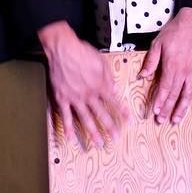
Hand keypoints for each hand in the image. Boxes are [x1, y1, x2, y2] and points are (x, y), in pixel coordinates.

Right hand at [37, 20, 126, 149]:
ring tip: (98, 143)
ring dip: (93, 132)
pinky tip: (71, 138)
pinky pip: (66, 116)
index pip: (114, 102)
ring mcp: (75, 98)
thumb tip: (115, 89)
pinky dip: (68, 128)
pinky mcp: (62, 98)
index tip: (128, 121)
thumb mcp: (102, 61)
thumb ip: (109, 77)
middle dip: (110, 127)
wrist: (63, 48)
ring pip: (86, 119)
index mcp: (100, 85)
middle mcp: (89, 94)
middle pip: (102, 114)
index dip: (122, 112)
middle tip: (115, 138)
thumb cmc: (81, 51)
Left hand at [139, 6, 191, 123]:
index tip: (155, 112)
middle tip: (163, 120)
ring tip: (177, 119)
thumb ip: (151, 62)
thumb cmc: (175, 32)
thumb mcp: (157, 44)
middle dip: (168, 109)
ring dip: (182, 109)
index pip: (165, 89)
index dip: (160, 102)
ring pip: (189, 95)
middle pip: (176, 95)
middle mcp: (185, 72)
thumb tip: (143, 75)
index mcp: (172, 66)